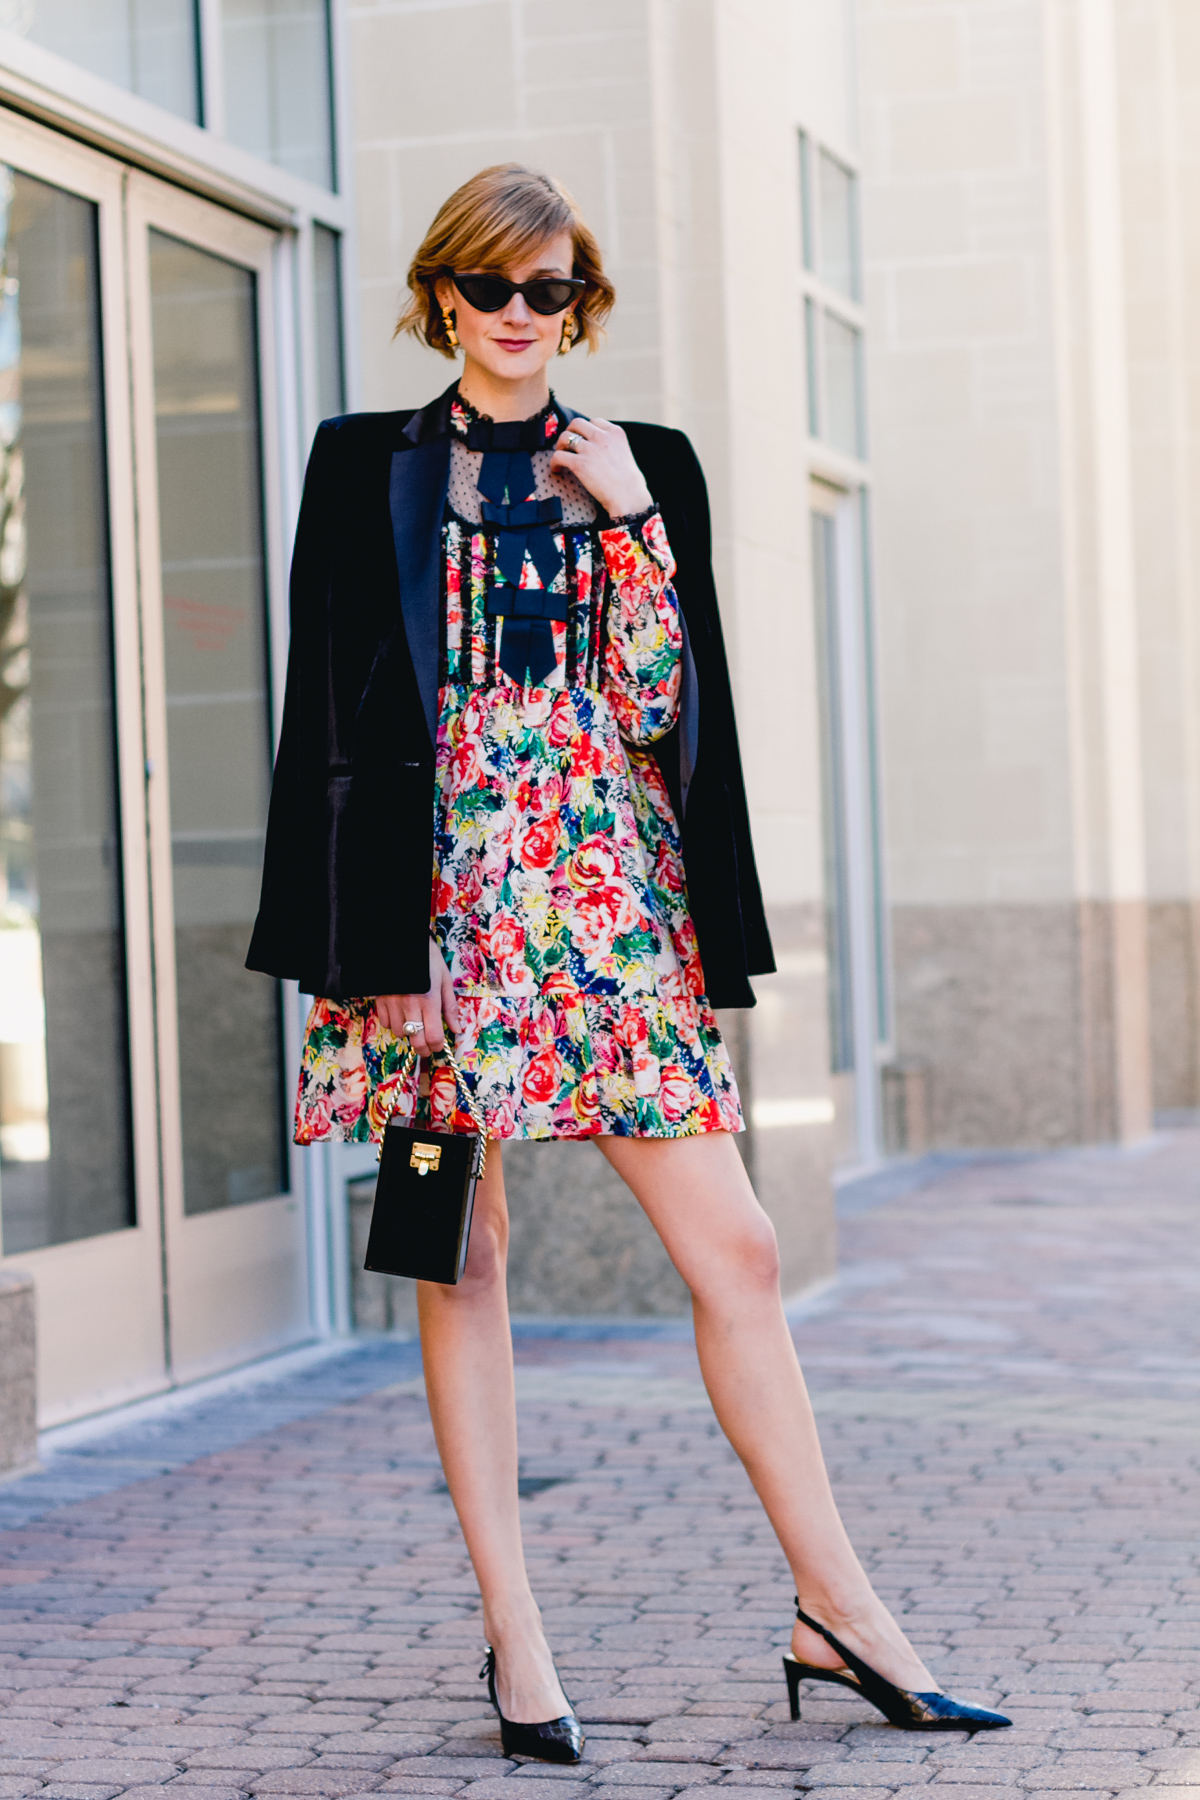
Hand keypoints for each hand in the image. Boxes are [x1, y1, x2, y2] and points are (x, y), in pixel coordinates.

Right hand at [376, 939, 460, 1055]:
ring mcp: (392, 1003)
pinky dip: (393, 1023)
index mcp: (429, 1000)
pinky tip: (400, 1014)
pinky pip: (385, 1023)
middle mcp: (410, 1005)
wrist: (400, 941)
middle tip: (428, 1045)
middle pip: (416, 1042)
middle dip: (423, 1048)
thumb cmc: (426, 958)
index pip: (433, 1037)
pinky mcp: (380, 999)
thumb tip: (456, 1029)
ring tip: (414, 1022)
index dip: (437, 1047)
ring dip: (408, 1033)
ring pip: (398, 1034)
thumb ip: (450, 1007)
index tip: (439, 1045)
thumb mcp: (444, 979)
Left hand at [549, 417, 652, 518]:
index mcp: (615, 433)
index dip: (586, 429)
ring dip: (560, 445)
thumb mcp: (626, 454)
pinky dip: (554, 462)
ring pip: (565, 437)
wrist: (629, 497)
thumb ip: (613, 447)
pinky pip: (558, 456)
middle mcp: (602, 437)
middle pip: (577, 423)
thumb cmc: (631, 483)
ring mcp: (590, 449)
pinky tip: (556, 469)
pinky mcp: (579, 463)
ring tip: (561, 455)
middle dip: (570, 431)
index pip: (595, 422)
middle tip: (567, 444)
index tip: (583, 438)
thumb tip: (602, 453)